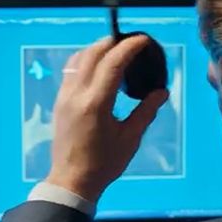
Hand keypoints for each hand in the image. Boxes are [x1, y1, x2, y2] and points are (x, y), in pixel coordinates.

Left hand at [46, 35, 168, 201]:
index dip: (130, 46)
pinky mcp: (59, 101)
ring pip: (78, 58)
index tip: (144, 40)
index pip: (113, 62)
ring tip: (115, 51)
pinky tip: (99, 67)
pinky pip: (71, 70)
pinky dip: (86, 60)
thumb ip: (145, 111)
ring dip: (97, 49)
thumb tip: (161, 91)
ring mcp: (64, 96)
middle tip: (131, 42)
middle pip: (93, 53)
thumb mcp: (130, 139)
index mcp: (96, 103)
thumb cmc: (104, 164)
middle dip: (113, 42)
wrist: (72, 180)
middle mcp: (76, 94)